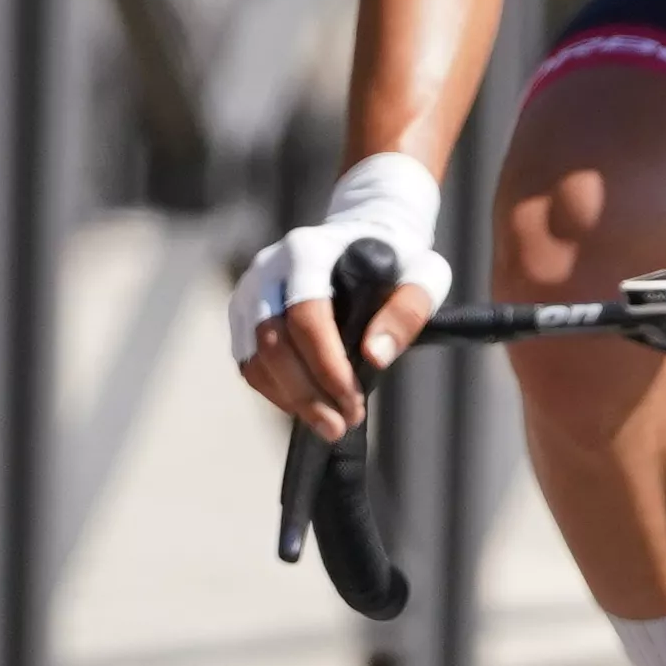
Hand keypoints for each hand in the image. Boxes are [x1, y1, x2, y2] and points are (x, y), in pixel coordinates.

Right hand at [233, 157, 451, 437]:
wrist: (363, 238)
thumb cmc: (397, 261)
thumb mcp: (423, 277)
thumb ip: (406, 313)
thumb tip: (375, 356)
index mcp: (308, 251)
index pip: (306, 315)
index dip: (326, 366)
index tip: (354, 402)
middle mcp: (269, 268)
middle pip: (272, 342)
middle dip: (305, 394)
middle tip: (340, 427)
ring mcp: (250, 291)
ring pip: (255, 359)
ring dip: (290, 399)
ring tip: (330, 423)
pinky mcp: (243, 316)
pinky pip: (250, 364)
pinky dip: (278, 392)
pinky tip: (310, 404)